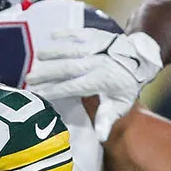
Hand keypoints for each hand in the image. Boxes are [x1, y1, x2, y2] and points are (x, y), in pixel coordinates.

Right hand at [24, 28, 162, 141]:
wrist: (142, 58)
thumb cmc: (126, 85)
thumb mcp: (121, 104)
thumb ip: (107, 119)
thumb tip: (101, 137)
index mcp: (100, 80)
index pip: (72, 87)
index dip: (54, 91)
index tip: (38, 95)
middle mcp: (97, 63)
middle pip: (67, 68)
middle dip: (47, 73)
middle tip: (29, 78)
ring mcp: (97, 48)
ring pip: (72, 49)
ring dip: (53, 52)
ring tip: (36, 57)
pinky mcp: (97, 36)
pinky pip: (80, 33)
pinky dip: (67, 33)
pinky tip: (52, 35)